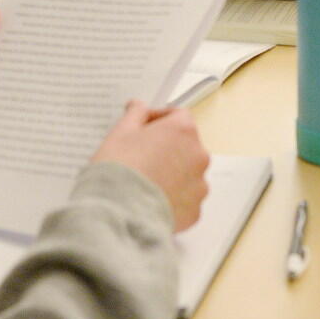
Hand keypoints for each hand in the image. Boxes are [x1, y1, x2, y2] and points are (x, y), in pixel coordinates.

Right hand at [91, 100, 210, 230]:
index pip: (178, 116)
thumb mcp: (121, 133)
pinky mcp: (195, 211)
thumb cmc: (120, 169)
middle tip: (140, 158)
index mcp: (183, 131)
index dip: (159, 120)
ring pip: (187, 175)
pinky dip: (172, 200)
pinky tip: (151, 202)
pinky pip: (185, 200)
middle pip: (185, 146)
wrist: (120, 213)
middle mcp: (198, 156)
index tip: (142, 128)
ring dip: (172, 175)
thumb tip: (138, 106)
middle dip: (166, 149)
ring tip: (145, 184)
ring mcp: (199, 185)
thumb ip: (135, 115)